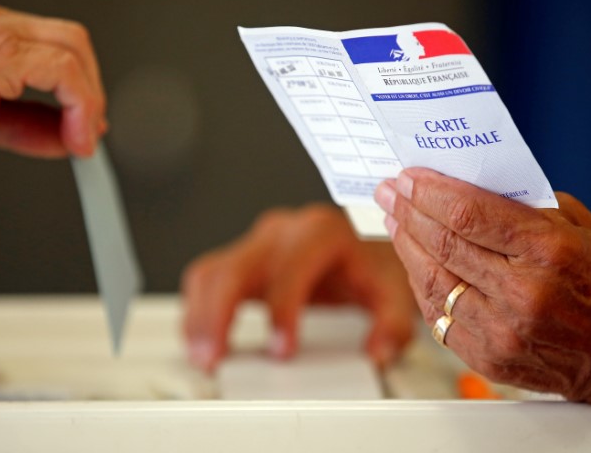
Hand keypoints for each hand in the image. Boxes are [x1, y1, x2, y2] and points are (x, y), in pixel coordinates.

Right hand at [182, 204, 416, 372]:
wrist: (363, 240)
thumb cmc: (372, 262)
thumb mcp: (393, 289)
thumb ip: (392, 323)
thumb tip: (379, 350)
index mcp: (319, 233)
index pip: (289, 268)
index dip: (282, 311)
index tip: (281, 350)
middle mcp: (281, 233)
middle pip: (234, 267)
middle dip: (219, 315)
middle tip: (217, 357)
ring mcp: (256, 244)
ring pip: (212, 272)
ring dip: (200, 316)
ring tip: (203, 356)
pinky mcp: (241, 259)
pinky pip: (207, 279)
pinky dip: (197, 310)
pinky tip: (199, 340)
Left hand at [375, 167, 590, 418]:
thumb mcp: (578, 229)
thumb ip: (523, 206)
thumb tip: (463, 183)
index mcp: (549, 251)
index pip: (468, 213)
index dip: (429, 192)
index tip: (408, 178)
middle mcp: (523, 293)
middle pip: (442, 243)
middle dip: (408, 211)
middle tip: (389, 193)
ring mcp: (502, 329)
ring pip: (430, 279)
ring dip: (405, 244)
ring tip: (394, 221)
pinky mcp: (487, 356)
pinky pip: (435, 313)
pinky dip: (419, 282)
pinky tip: (413, 260)